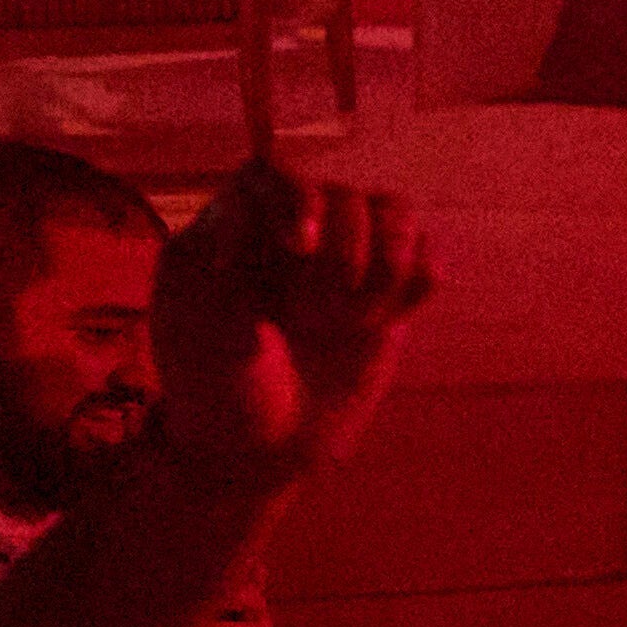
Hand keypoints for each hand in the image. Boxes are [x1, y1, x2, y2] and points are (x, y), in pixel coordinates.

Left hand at [141, 163, 426, 494]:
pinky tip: (388, 319)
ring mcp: (349, 257)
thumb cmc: (216, 390)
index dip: (297, 202)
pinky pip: (429, 257)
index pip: (276, 176)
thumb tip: (260, 216)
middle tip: (309, 319)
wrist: (262, 450)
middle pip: (345, 194)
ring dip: (383, 270)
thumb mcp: (198, 334)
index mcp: (234, 226)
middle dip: (338, 259)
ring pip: (396, 213)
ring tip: (351, 323)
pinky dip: (419, 281)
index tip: (298, 247)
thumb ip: (222, 269)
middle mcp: (295, 228)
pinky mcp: (392, 292)